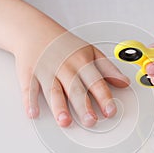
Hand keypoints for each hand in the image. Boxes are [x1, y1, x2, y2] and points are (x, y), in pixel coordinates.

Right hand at [15, 32, 129, 126]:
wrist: (36, 31)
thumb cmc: (65, 45)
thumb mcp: (91, 52)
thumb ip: (108, 69)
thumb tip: (124, 82)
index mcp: (82, 62)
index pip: (96, 81)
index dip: (104, 97)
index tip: (110, 111)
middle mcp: (65, 67)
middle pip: (75, 89)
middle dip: (83, 106)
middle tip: (91, 121)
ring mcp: (46, 71)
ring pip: (53, 91)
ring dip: (59, 107)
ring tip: (65, 121)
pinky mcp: (29, 74)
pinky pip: (29, 88)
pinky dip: (29, 101)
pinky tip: (33, 113)